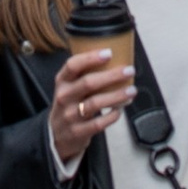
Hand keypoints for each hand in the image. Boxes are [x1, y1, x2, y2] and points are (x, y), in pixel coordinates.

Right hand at [49, 49, 133, 170]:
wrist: (56, 135)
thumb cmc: (69, 104)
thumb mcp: (69, 87)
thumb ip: (83, 75)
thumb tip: (114, 60)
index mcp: (62, 81)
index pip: (73, 65)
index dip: (91, 58)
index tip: (109, 53)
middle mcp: (64, 97)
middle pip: (88, 83)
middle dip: (111, 76)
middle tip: (129, 70)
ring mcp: (70, 116)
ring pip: (95, 103)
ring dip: (116, 96)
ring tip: (131, 90)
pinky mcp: (78, 132)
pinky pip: (98, 123)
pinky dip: (111, 116)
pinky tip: (120, 110)